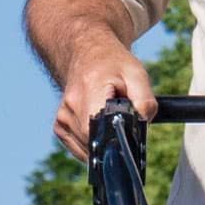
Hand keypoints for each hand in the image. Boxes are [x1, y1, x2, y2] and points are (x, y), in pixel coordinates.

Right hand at [53, 38, 156, 161]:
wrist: (86, 54)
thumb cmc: (114, 65)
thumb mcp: (137, 75)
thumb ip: (145, 102)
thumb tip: (143, 127)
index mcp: (91, 91)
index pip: (101, 132)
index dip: (117, 143)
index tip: (127, 141)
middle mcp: (72, 105)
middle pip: (98, 145)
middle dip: (114, 142)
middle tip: (122, 123)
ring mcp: (63, 117)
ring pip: (89, 150)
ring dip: (104, 143)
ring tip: (108, 120)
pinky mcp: (60, 126)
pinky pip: (80, 149)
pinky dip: (93, 145)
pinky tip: (98, 127)